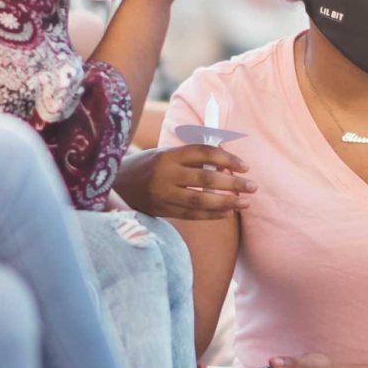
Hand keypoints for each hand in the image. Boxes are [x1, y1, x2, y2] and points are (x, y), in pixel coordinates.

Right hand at [134, 143, 254, 220]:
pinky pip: (191, 215)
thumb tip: (225, 165)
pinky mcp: (161, 211)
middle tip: (253, 187)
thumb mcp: (165, 154)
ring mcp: (163, 195)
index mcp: (168, 154)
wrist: (115, 184)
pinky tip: (227, 213)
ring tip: (245, 202)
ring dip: (226, 202)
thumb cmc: (147, 165)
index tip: (245, 166)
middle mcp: (165, 174)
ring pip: (200, 201)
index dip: (227, 158)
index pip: (204, 152)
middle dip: (233, 183)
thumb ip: (191, 159)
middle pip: (206, 179)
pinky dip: (211, 215)